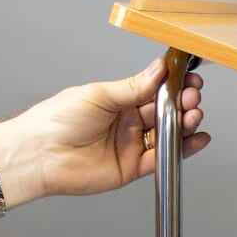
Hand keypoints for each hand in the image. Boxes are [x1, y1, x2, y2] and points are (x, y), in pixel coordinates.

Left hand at [0, 59, 210, 203]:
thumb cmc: (56, 120)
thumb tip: (158, 69)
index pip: (154, 90)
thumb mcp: (99, 95)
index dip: (173, 85)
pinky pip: (164, 158)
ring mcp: (132, 145)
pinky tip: (197, 139)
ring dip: (185, 124)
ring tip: (194, 115)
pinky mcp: (133, 167)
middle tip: (191, 97)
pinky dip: (184, 150)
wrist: (39, 155)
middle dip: (183, 103)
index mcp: (118, 100)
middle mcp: (128, 122)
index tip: (188, 78)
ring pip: (168, 134)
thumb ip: (134, 86)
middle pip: (165, 112)